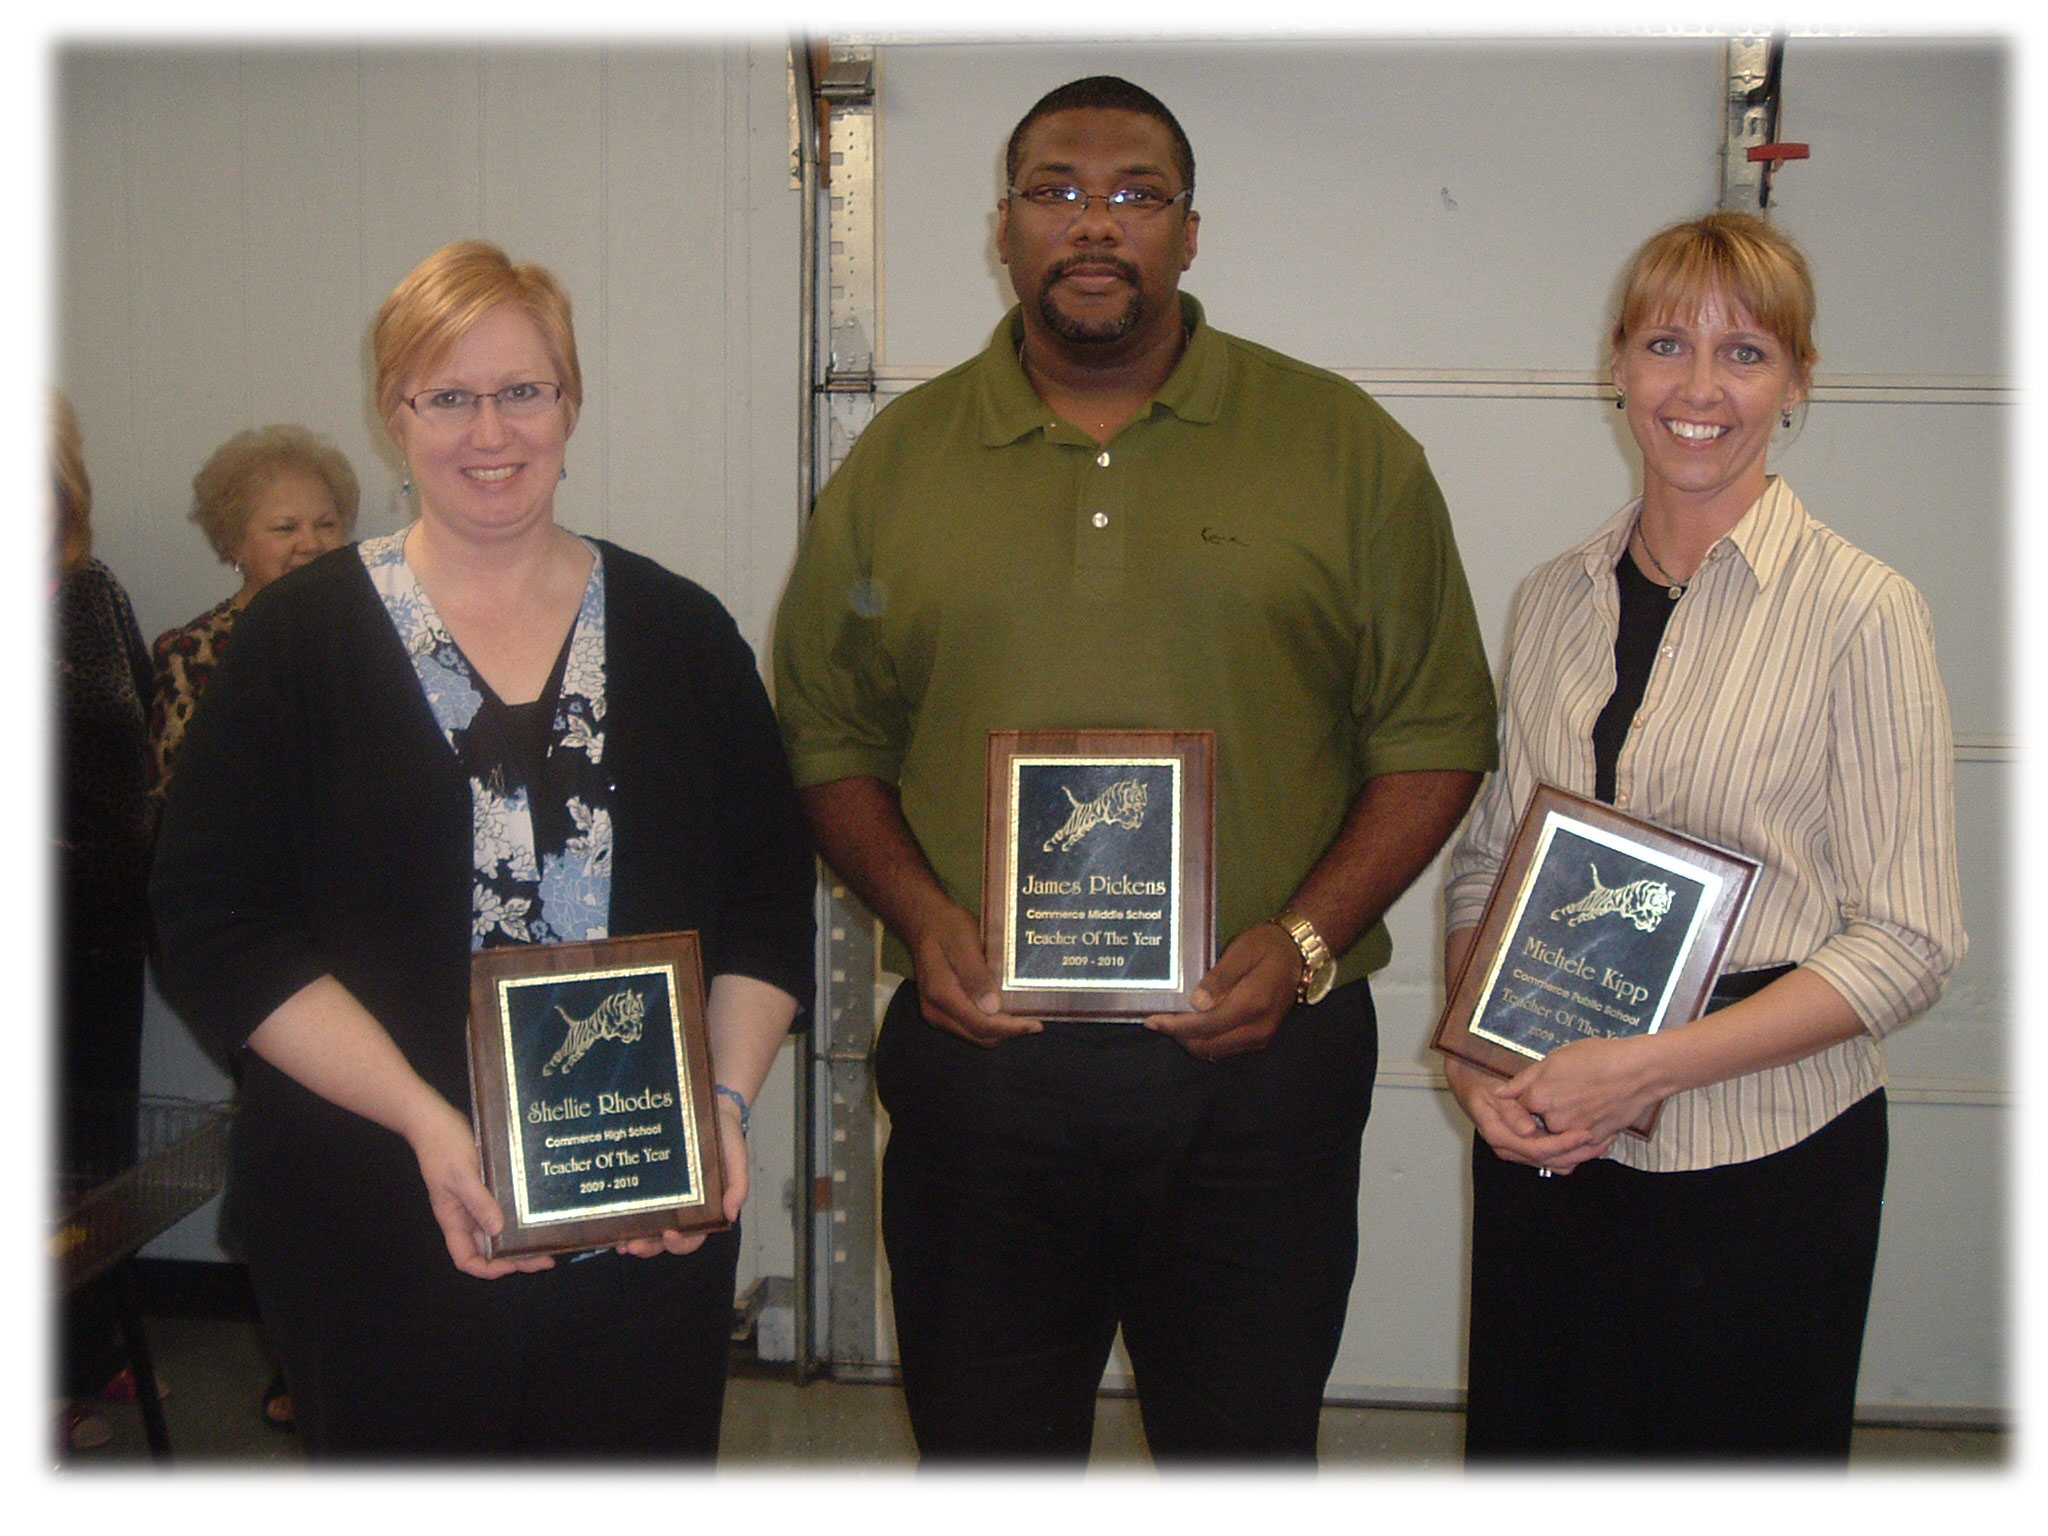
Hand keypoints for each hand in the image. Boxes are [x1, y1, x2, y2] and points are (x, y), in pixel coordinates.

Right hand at [408, 1096, 555, 1278]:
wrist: (433, 1118)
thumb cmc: (443, 1146)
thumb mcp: (461, 1174)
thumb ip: (479, 1202)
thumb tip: (498, 1230)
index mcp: (453, 1219)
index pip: (466, 1259)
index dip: (488, 1269)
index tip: (513, 1265)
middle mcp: (464, 1216)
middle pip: (488, 1249)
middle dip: (514, 1258)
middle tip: (546, 1258)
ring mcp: (474, 1201)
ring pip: (497, 1230)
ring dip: (518, 1238)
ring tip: (546, 1241)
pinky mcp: (484, 1186)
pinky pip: (501, 1208)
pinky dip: (516, 1215)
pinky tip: (535, 1213)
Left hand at [615, 1093, 750, 1258]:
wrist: (711, 1106)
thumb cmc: (725, 1136)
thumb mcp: (737, 1158)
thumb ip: (737, 1186)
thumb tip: (730, 1214)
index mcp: (703, 1208)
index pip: (693, 1236)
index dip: (681, 1243)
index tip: (670, 1235)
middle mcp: (680, 1207)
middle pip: (663, 1238)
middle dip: (647, 1246)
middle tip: (631, 1246)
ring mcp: (661, 1196)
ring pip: (645, 1226)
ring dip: (631, 1237)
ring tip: (616, 1241)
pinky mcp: (647, 1182)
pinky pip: (634, 1202)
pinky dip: (622, 1214)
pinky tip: (610, 1217)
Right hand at [905, 899, 1039, 1045]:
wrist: (925, 922)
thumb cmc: (946, 927)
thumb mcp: (963, 942)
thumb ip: (975, 975)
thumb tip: (992, 1008)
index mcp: (942, 994)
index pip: (981, 1025)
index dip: (1010, 1028)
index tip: (1035, 1025)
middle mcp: (936, 1011)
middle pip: (980, 1036)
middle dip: (1009, 1031)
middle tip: (1034, 1018)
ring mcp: (938, 1014)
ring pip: (977, 1035)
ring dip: (1001, 1029)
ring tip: (1023, 1014)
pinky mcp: (942, 1013)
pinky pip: (971, 1026)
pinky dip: (991, 1022)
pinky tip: (1005, 1008)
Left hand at [1145, 922, 1299, 1060]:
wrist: (1297, 953)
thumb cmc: (1267, 946)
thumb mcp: (1242, 951)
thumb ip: (1220, 978)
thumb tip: (1197, 1004)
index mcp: (1252, 1005)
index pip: (1205, 1026)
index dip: (1176, 1026)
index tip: (1152, 1020)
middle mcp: (1257, 1028)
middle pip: (1207, 1045)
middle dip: (1179, 1035)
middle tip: (1157, 1019)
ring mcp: (1260, 1037)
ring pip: (1214, 1050)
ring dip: (1190, 1039)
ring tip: (1171, 1020)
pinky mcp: (1259, 1038)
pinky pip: (1224, 1047)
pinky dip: (1204, 1039)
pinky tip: (1191, 1023)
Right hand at [1443, 1056, 1612, 1172]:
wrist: (1469, 1084)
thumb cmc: (1480, 1084)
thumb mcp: (1491, 1092)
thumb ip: (1510, 1111)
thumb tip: (1528, 1131)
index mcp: (1501, 1137)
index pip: (1539, 1149)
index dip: (1564, 1144)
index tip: (1585, 1133)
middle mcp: (1511, 1149)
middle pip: (1552, 1162)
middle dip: (1580, 1153)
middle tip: (1604, 1138)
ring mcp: (1520, 1151)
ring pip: (1557, 1163)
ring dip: (1580, 1155)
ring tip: (1602, 1139)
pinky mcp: (1528, 1147)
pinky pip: (1555, 1157)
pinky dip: (1572, 1151)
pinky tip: (1587, 1138)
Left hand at [1496, 1034, 1665, 1146]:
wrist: (1638, 1070)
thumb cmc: (1599, 1058)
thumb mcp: (1554, 1059)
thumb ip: (1523, 1079)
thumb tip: (1499, 1093)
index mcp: (1539, 1097)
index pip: (1518, 1107)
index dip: (1528, 1098)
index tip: (1542, 1090)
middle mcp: (1554, 1120)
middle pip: (1539, 1123)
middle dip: (1547, 1111)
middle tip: (1568, 1092)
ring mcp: (1575, 1133)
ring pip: (1560, 1135)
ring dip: (1565, 1124)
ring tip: (1582, 1100)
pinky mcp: (1596, 1141)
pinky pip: (1581, 1144)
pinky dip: (1583, 1133)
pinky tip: (1593, 1113)